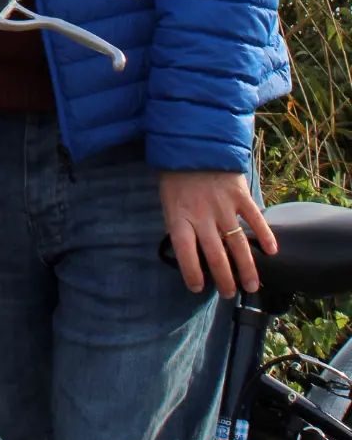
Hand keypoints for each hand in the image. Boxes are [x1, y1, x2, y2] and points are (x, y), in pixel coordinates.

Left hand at [159, 169, 277, 298]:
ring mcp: (223, 206)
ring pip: (238, 243)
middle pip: (215, 254)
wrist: (193, 145)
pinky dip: (265, 236)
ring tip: (251, 286)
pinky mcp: (239, 195)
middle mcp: (202, 215)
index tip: (197, 288)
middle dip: (224, 279)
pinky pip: (255, 219)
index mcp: (180, 216)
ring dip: (246, 267)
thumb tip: (192, 255)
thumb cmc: (178, 178)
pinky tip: (272, 252)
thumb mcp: (169, 203)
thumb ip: (180, 226)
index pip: (184, 251)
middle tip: (230, 294)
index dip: (191, 272)